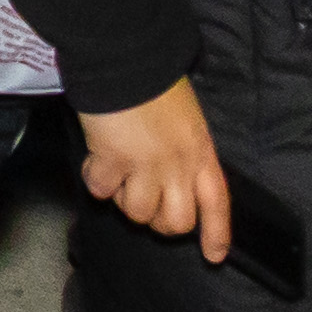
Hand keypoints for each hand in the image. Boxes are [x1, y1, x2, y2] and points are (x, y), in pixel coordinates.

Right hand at [76, 80, 232, 262]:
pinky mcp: (114, 160)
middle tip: (141, 200)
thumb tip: (170, 174)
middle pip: (177, 221)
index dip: (216, 232)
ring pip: (139, 213)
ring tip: (116, 173)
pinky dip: (96, 181)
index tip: (213, 256)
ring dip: (124, 199)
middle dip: (158, 220)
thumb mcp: (185, 116)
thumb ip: (183, 147)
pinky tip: (95, 161)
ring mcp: (148, 165)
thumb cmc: (153, 79)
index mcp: (200, 151)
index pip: (217, 202)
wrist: (125, 55)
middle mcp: (179, 165)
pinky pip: (103, 191)